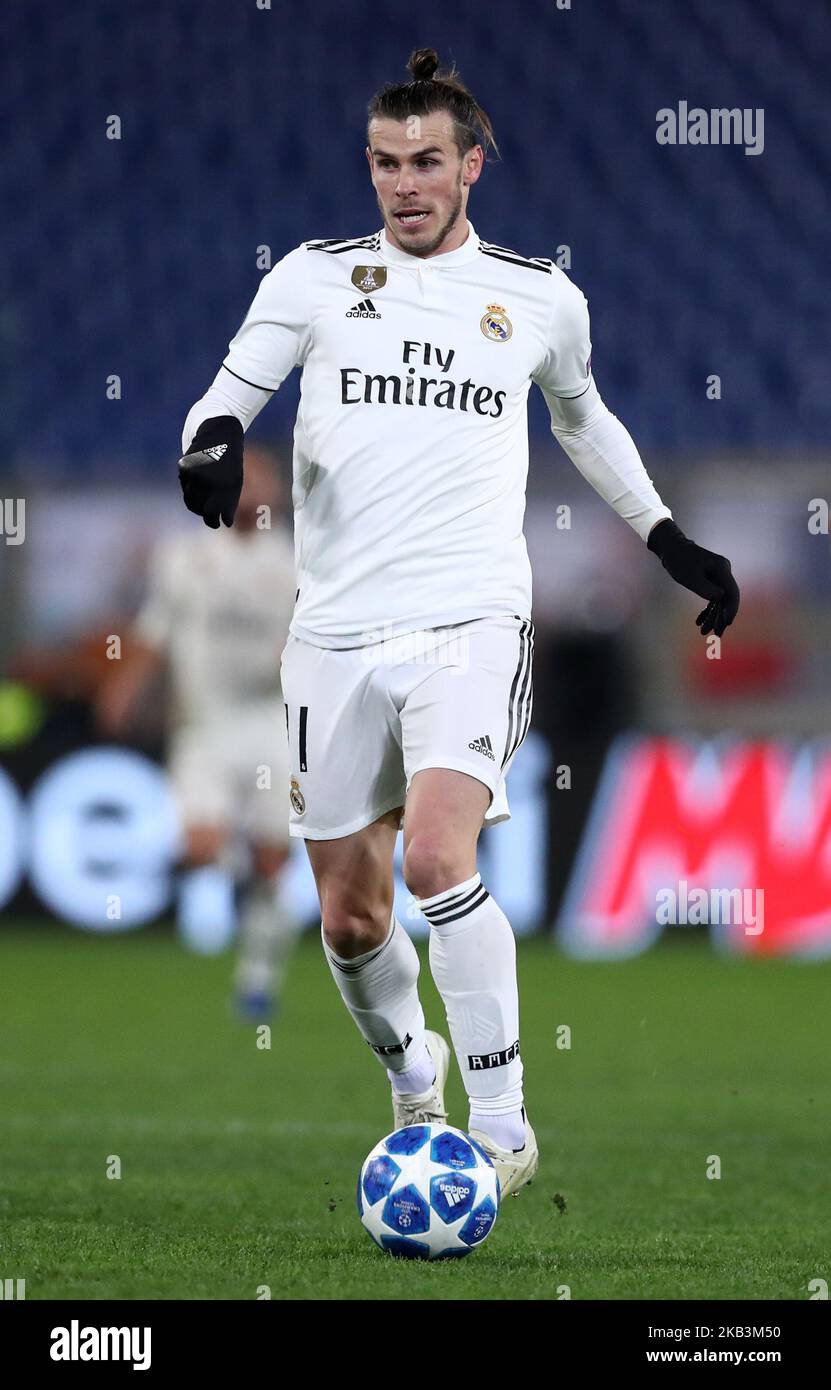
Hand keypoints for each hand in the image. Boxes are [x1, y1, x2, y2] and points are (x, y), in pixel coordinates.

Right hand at [178, 415, 243, 527]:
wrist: (220, 429)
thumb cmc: (230, 458)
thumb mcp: (235, 480)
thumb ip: (229, 501)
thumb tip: (226, 523)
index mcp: (226, 486)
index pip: (212, 513)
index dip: (212, 521)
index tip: (214, 524)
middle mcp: (210, 481)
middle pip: (199, 509)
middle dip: (203, 513)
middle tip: (208, 514)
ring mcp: (196, 473)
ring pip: (189, 498)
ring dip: (195, 501)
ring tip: (203, 496)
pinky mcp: (185, 466)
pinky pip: (184, 485)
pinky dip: (189, 486)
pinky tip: (197, 479)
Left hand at [647, 519, 739, 637]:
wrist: (671, 548)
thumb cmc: (678, 560)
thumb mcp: (689, 577)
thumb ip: (705, 588)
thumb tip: (720, 598)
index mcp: (721, 568)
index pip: (732, 592)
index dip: (731, 609)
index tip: (726, 623)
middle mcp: (723, 572)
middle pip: (727, 598)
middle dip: (721, 617)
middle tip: (716, 635)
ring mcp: (718, 576)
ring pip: (719, 600)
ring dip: (713, 616)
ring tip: (704, 632)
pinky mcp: (711, 579)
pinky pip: (712, 597)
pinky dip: (706, 609)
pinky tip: (699, 621)